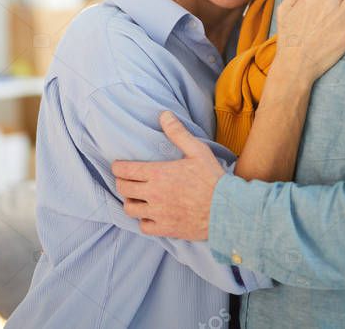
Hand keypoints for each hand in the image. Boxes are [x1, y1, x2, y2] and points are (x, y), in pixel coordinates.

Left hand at [112, 111, 225, 239]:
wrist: (227, 210)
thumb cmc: (213, 179)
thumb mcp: (197, 150)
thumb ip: (178, 133)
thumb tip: (164, 114)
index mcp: (158, 174)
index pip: (124, 170)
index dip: (117, 167)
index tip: (118, 166)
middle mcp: (154, 194)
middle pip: (123, 189)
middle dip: (122, 182)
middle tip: (127, 179)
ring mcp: (158, 213)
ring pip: (129, 209)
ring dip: (130, 202)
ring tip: (137, 197)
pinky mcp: (165, 229)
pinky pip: (143, 226)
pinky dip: (144, 220)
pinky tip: (150, 214)